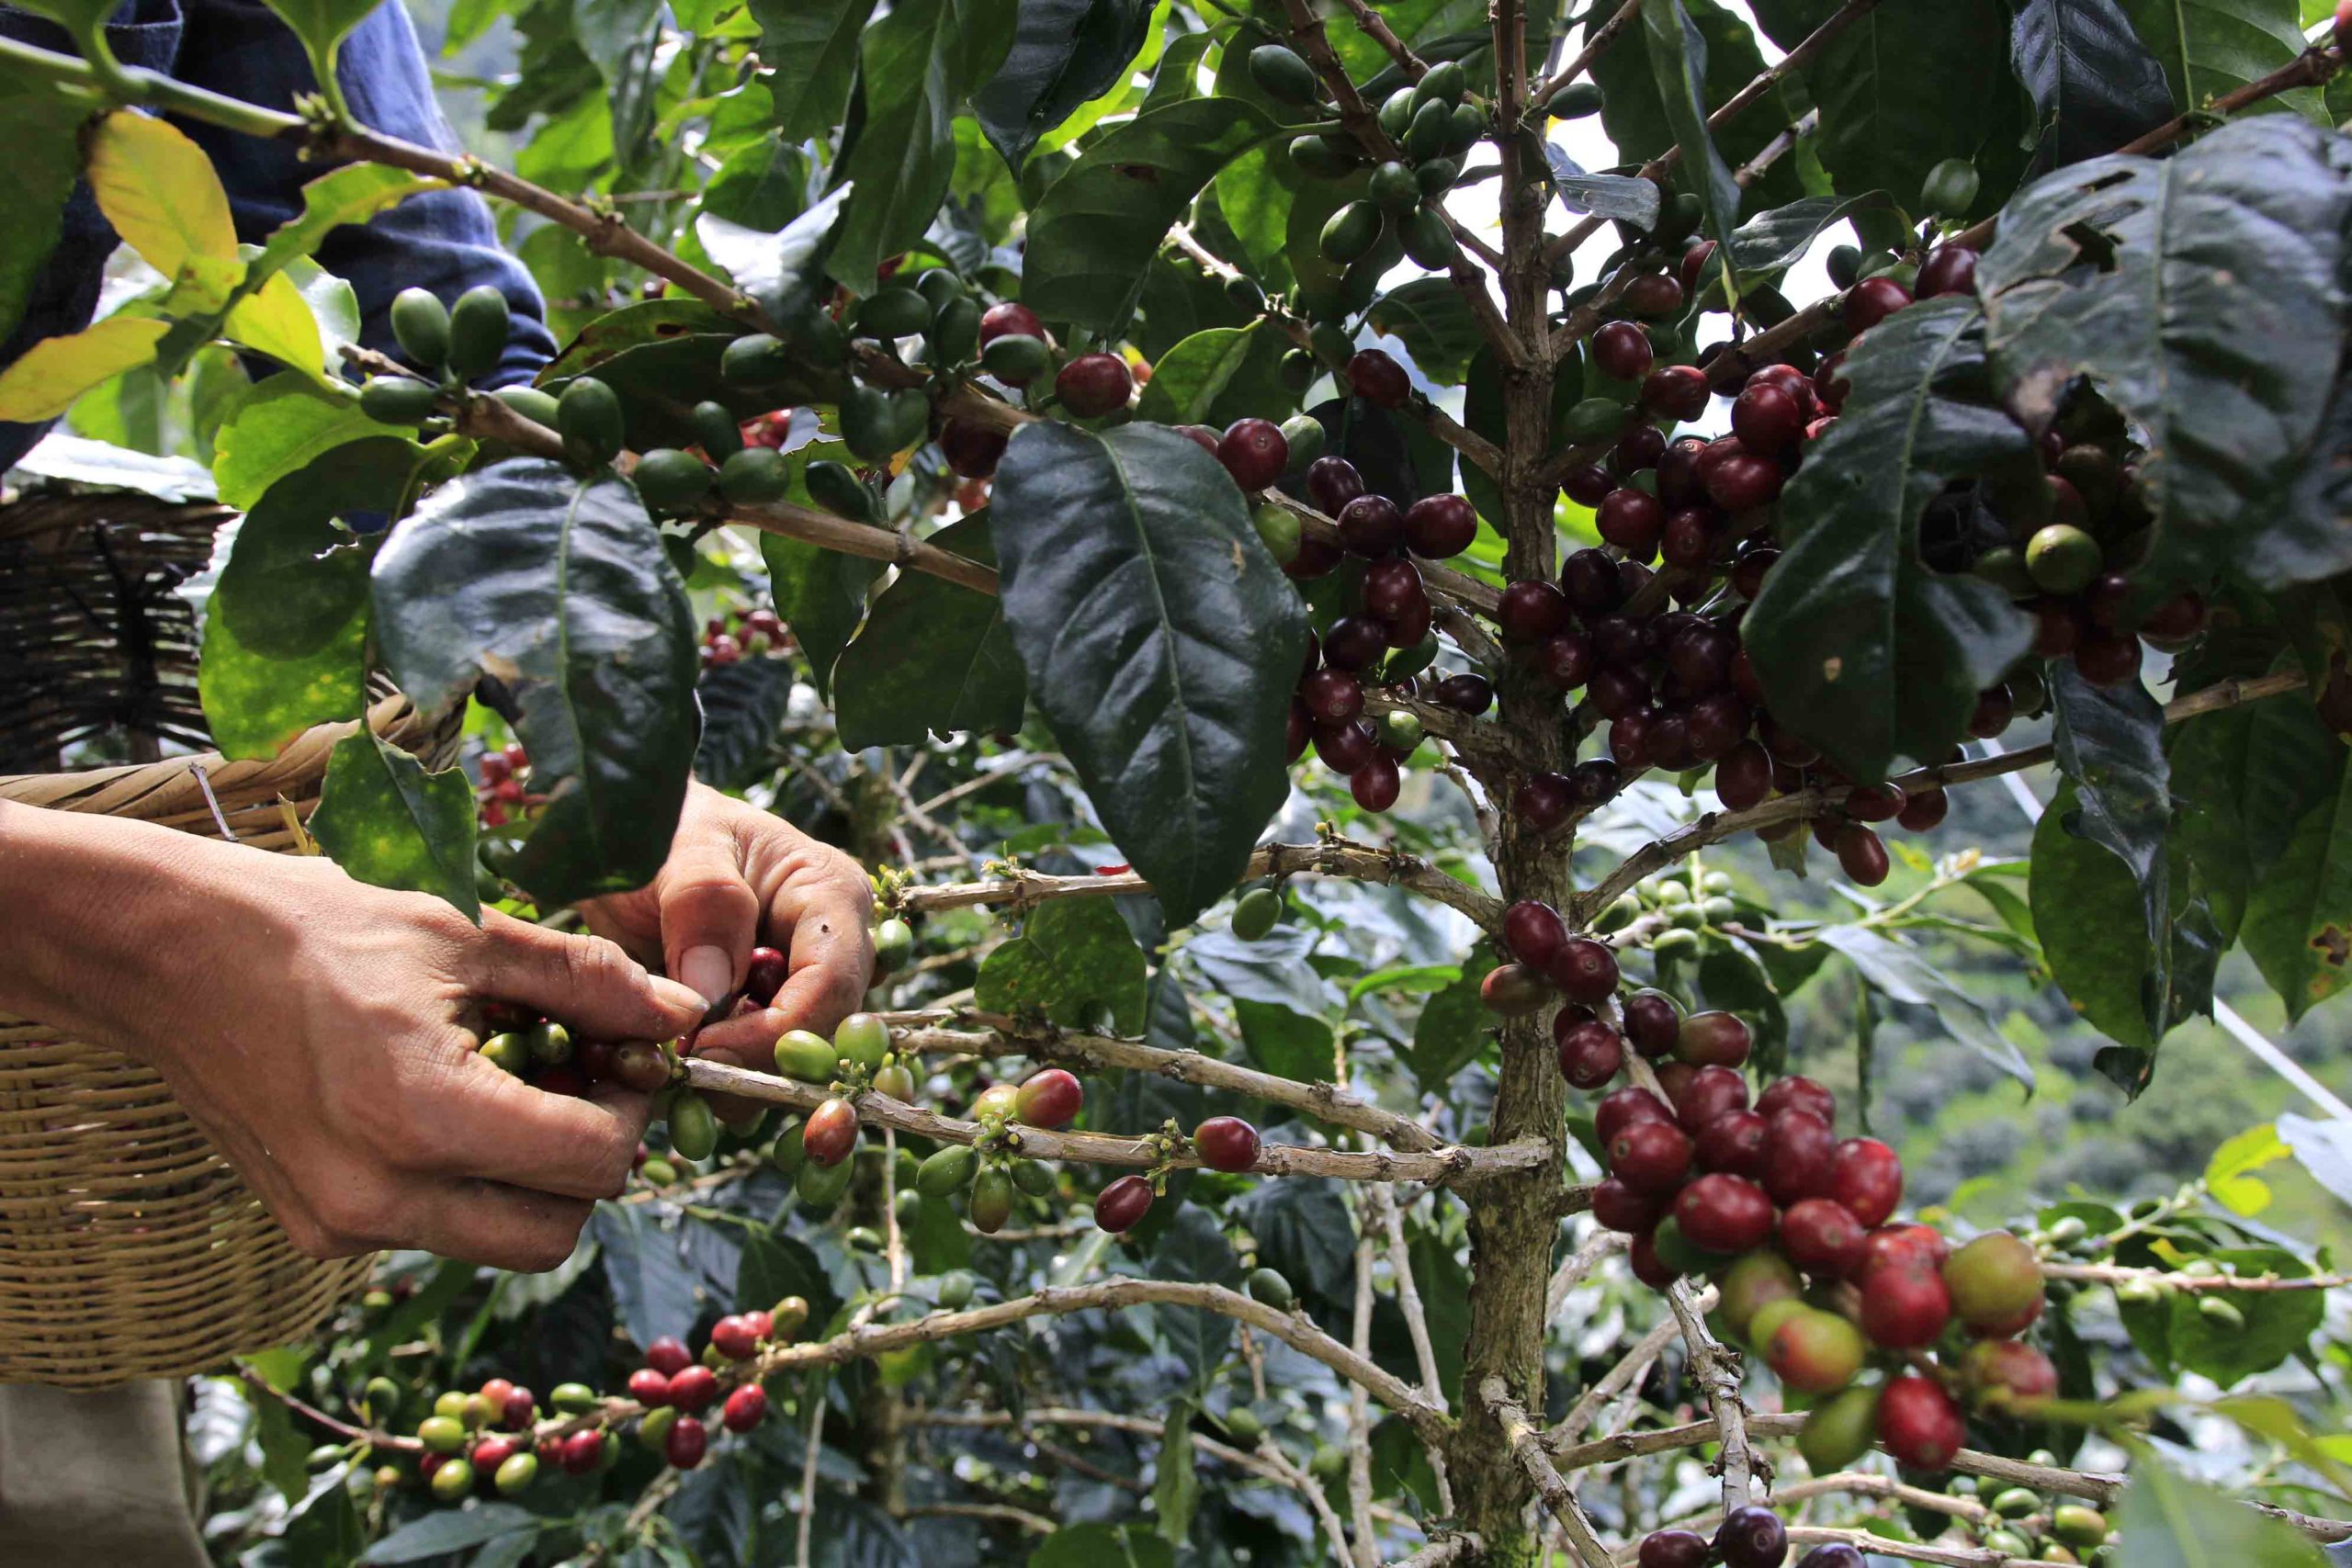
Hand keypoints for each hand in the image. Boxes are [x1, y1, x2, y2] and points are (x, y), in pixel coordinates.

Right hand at [0, 804, 706, 1271]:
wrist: (172, 955)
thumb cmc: (322, 926)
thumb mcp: (470, 934)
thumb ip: (590, 984)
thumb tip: (683, 1018)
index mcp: (423, 1114)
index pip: (592, 1164)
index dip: (633, 1110)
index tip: (627, 1057)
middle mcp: (379, 1195)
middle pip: (555, 1232)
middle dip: (591, 1162)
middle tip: (586, 1081)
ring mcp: (341, 1226)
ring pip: (498, 1240)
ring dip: (532, 1179)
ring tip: (519, 1084)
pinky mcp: (316, 1232)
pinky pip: (434, 1230)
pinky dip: (468, 1183)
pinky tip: (451, 1102)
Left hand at [581, 781, 874, 1071]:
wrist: (630, 840)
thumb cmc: (660, 828)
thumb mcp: (674, 845)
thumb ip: (703, 901)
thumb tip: (714, 994)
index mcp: (830, 894)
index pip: (831, 984)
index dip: (776, 1033)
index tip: (704, 1053)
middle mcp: (834, 945)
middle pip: (824, 1033)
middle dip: (759, 1066)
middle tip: (686, 1078)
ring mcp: (804, 985)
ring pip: (795, 1061)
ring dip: (740, 1081)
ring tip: (676, 1071)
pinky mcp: (769, 1015)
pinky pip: (762, 1065)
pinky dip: (724, 1079)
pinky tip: (682, 1070)